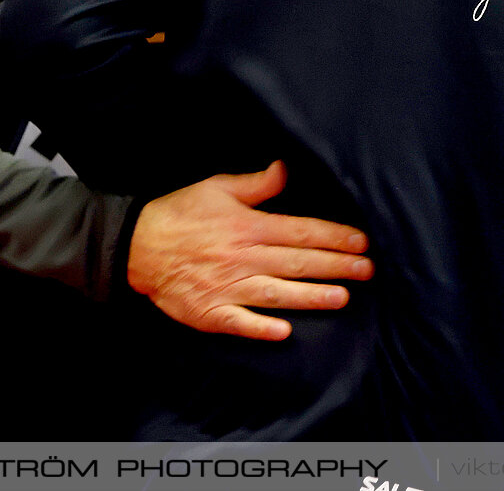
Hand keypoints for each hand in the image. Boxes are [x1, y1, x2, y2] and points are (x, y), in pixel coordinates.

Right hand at [127, 160, 372, 340]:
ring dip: (312, 296)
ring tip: (343, 298)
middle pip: (298, 263)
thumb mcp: (217, 187)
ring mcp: (228, 287)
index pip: (301, 232)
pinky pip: (240, 322)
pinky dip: (261, 328)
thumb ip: (256, 184)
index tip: (362, 242)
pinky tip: (285, 333)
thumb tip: (285, 170)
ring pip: (278, 293)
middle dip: (337, 266)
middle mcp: (244, 257)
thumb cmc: (180, 212)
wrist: (135, 244)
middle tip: (368, 271)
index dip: (334, 236)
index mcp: (248, 226)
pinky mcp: (211, 311)